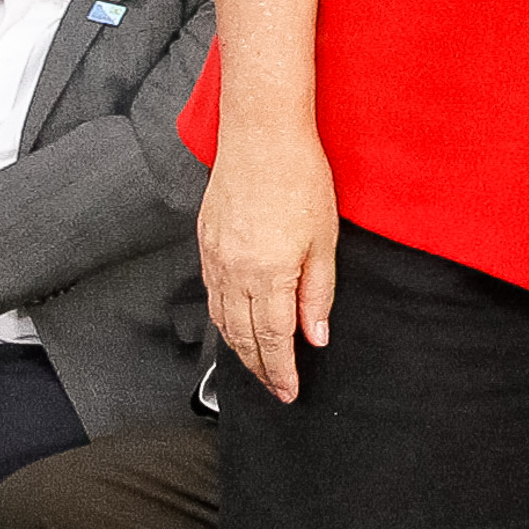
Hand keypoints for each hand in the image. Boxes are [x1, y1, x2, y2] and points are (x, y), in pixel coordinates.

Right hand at [200, 129, 338, 403]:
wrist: (261, 137)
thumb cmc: (300, 179)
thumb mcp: (323, 239)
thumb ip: (317, 292)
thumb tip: (316, 335)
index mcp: (268, 274)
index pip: (273, 339)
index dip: (281, 371)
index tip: (289, 391)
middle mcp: (234, 273)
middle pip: (243, 336)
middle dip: (259, 368)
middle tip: (275, 387)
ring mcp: (214, 260)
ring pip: (222, 320)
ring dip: (239, 348)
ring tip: (257, 365)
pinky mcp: (205, 245)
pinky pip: (211, 296)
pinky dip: (223, 319)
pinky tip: (234, 325)